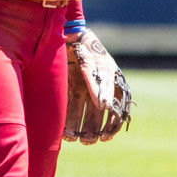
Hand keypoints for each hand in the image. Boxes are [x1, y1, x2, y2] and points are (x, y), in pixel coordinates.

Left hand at [64, 29, 131, 143]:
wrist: (68, 33)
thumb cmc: (84, 47)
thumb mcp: (92, 64)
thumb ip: (96, 83)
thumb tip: (102, 105)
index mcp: (107, 86)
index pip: (114, 112)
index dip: (110, 127)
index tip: (103, 138)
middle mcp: (96, 90)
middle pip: (96, 117)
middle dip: (92, 132)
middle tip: (86, 142)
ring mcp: (82, 90)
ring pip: (82, 115)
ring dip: (79, 129)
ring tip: (73, 140)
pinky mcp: (68, 89)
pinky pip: (69, 108)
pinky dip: (66, 120)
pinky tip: (62, 132)